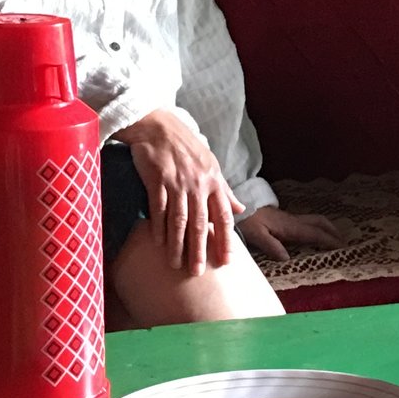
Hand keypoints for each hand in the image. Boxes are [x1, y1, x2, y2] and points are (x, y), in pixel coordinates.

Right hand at [116, 109, 239, 273]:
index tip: (226, 261)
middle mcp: (198, 184)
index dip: (225, 240)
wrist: (158, 126)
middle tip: (198, 271)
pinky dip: (159, 227)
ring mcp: (177, 182)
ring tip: (176, 263)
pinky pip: (159, 209)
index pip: (224, 216)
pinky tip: (159, 242)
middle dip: (200, 250)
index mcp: (214, 181)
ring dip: (177, 244)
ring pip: (179, 220)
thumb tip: (241, 209)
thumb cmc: (186, 147)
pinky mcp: (157, 179)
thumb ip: (225, 191)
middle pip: (200, 223)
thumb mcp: (211, 166)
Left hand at [238, 206, 344, 261]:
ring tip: (336, 238)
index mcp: (289, 227)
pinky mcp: (286, 220)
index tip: (342, 247)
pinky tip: (317, 234)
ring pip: (315, 220)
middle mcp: (293, 221)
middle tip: (345, 243)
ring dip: (328, 228)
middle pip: (320, 223)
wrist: (239, 208)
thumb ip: (271, 246)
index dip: (329, 240)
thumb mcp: (256, 235)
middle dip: (334, 232)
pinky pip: (308, 222)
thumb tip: (288, 258)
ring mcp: (290, 219)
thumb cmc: (247, 221)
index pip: (314, 233)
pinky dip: (319, 227)